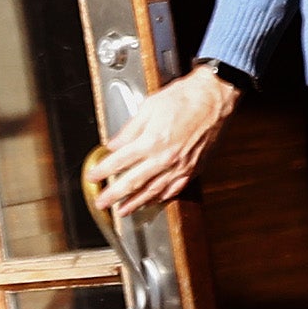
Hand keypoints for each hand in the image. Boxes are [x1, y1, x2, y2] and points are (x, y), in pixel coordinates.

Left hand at [86, 63, 235, 222]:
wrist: (214, 98)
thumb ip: (130, 129)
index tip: (93, 177)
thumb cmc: (185, 98)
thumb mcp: (149, 106)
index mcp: (151, 141)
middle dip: (114, 195)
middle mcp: (165, 158)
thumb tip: (114, 144)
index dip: (103, 171)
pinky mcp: (193, 169)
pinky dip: (160, 198)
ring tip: (123, 210)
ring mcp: (180, 166)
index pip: (119, 161)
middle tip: (102, 202)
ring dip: (135, 203)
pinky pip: (173, 189)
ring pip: (153, 191)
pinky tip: (152, 201)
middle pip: (133, 182)